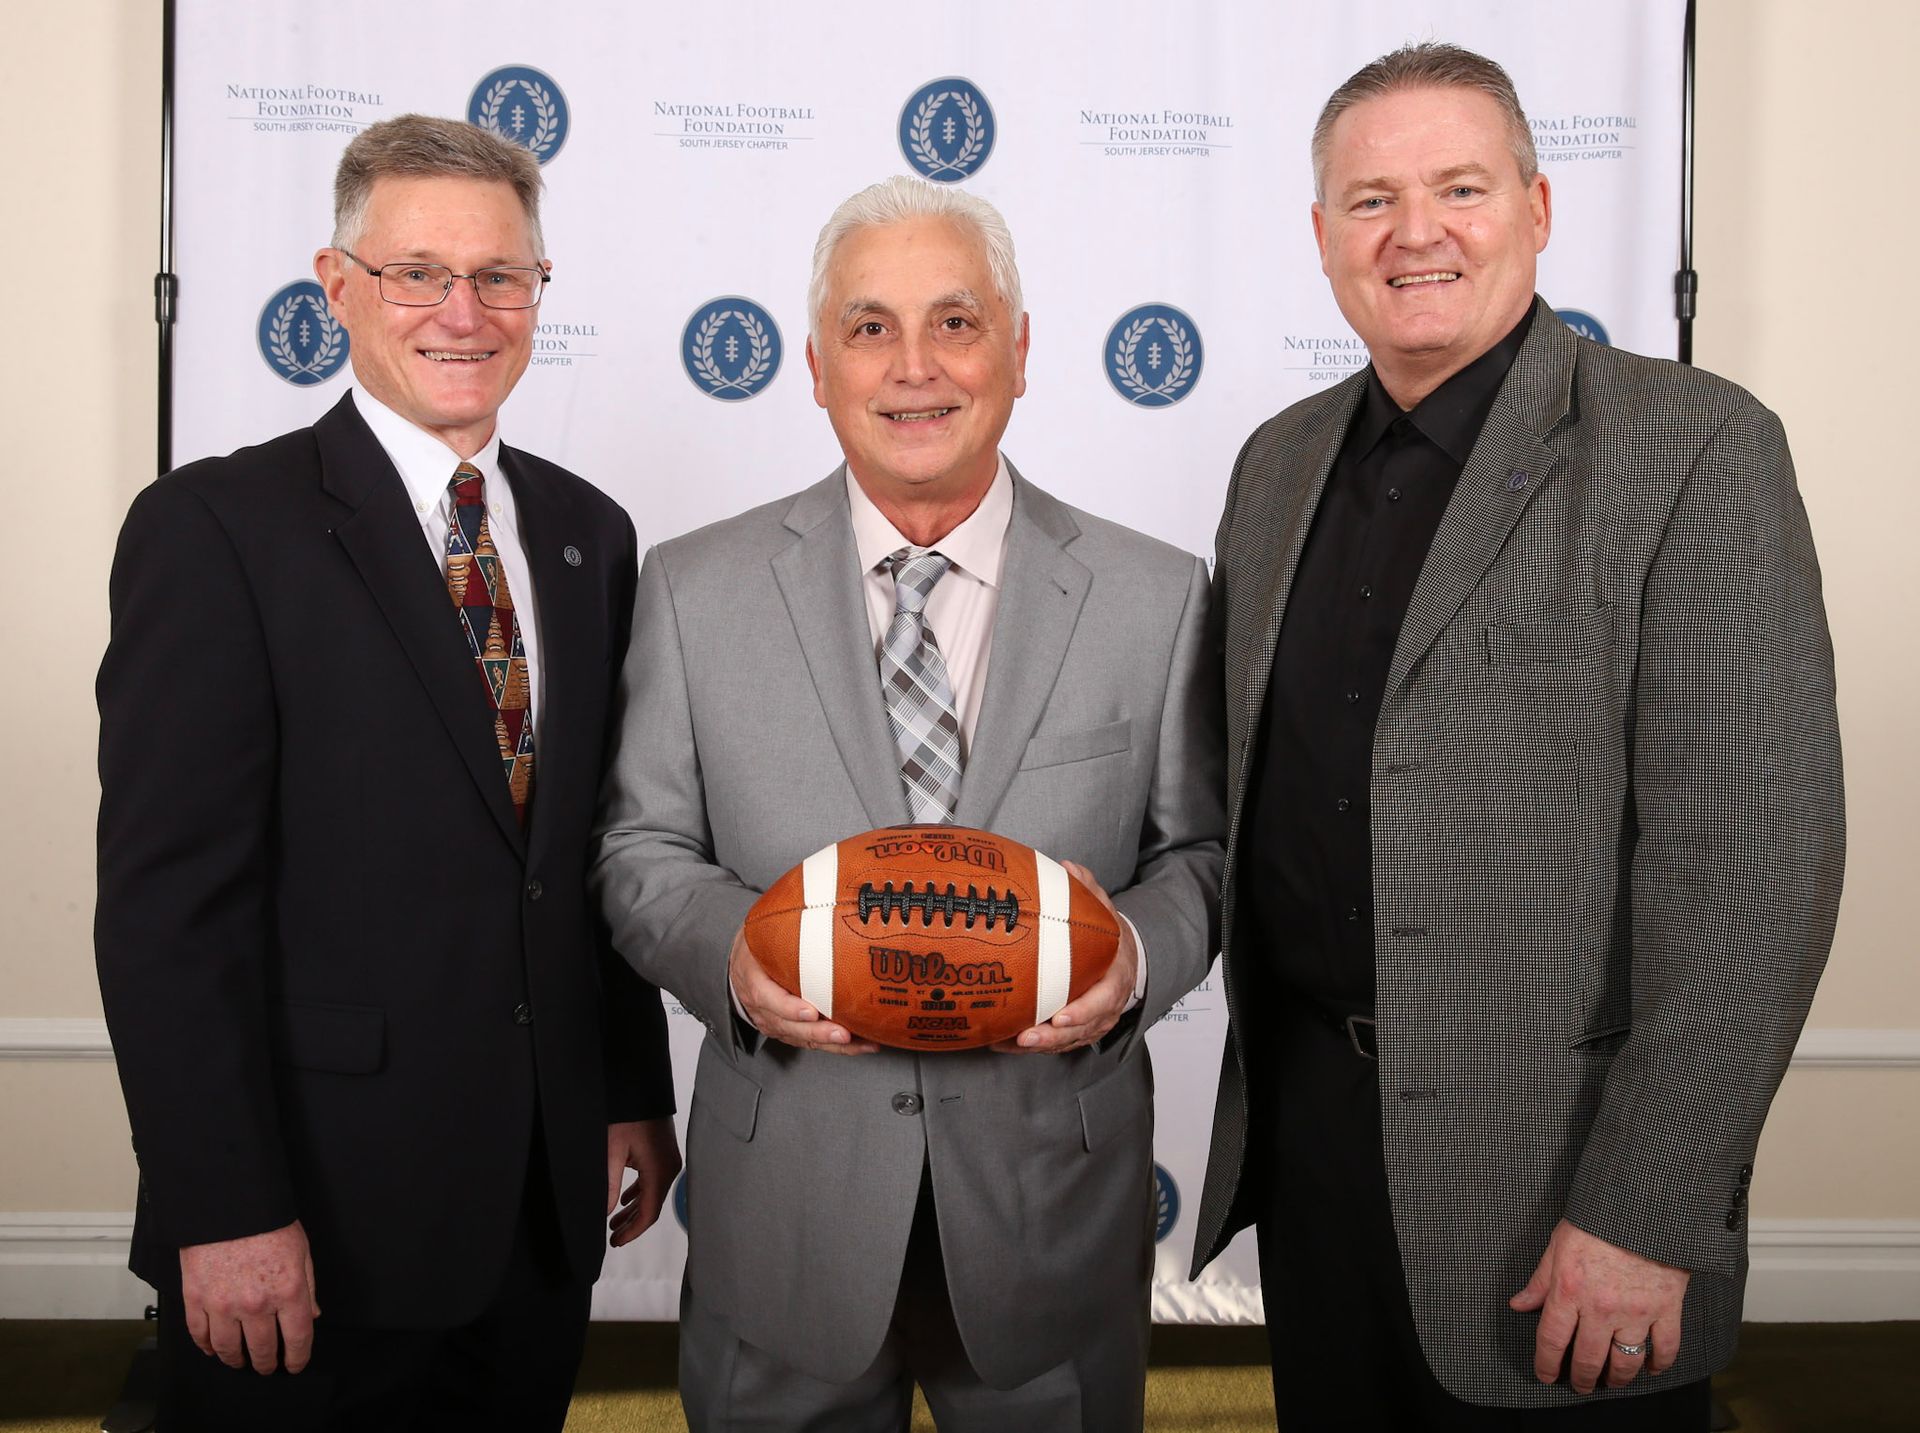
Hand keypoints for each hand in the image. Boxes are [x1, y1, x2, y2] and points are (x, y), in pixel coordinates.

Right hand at [178, 1220, 319, 1374]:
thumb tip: (311, 1316)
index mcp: (288, 1290)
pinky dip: (207, 1347)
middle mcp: (256, 1304)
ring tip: (241, 1361)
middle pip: (263, 1349)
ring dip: (236, 1360)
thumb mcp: (301, 1251)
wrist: (228, 1204)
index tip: (295, 1365)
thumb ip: (307, 1287)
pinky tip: (214, 1349)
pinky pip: (199, 1334)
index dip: (298, 1358)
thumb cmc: (268, 1223)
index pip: (298, 1338)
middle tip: (267, 1366)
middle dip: (266, 1363)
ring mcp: (222, 1304)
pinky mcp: (195, 1299)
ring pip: (229, 1349)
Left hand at [607, 1118, 682, 1247]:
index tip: (615, 1242)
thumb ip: (609, 1185)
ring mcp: (669, 1161)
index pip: (649, 1213)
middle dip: (632, 1224)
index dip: (632, 1231)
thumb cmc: (628, 1116)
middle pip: (652, 1206)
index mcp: (659, 1171)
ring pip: (652, 1194)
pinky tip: (626, 1200)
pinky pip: (653, 1181)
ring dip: (634, 1209)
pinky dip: (640, 1193)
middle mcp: (669, 1169)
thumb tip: (605, 1213)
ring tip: (614, 1222)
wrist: (642, 1089)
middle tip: (612, 1237)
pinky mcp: (664, 1154)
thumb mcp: (612, 1152)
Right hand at [728, 926, 878, 1053]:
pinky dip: (837, 1046)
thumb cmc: (756, 947)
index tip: (809, 1011)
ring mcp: (776, 1023)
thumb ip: (781, 920)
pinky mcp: (789, 1031)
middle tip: (844, 1033)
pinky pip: (813, 1042)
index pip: (767, 998)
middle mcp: (763, 1009)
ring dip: (833, 1044)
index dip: (787, 1007)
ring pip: (804, 1039)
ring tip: (861, 1042)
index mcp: (753, 981)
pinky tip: (862, 1043)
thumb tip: (816, 890)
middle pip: (789, 1026)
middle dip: (818, 1033)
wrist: (739, 967)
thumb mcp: (759, 932)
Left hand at [998, 862, 1137, 1053]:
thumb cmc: (1111, 940)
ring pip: (1066, 1042)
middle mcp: (1105, 1008)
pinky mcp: (1078, 1031)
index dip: (1082, 1012)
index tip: (1061, 1015)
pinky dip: (1032, 1046)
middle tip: (1025, 1037)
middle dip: (1052, 1036)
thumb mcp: (1106, 911)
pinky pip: (1056, 1044)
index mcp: (1114, 979)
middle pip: (1080, 1030)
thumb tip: (1068, 867)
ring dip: (1038, 1045)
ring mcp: (1092, 1023)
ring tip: (1007, 1043)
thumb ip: (1089, 890)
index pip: (1101, 1001)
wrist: (1127, 962)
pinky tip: (1003, 1043)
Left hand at [1510, 1218, 1689, 1392]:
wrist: (1643, 1205)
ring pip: (1625, 1361)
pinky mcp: (1667, 1308)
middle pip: (1587, 1359)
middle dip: (1581, 1378)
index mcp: (1569, 1290)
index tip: (1545, 1375)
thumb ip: (1539, 1280)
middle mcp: (1601, 1307)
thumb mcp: (1558, 1245)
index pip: (1551, 1340)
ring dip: (1616, 1378)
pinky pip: (1665, 1348)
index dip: (1545, 1364)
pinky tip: (1651, 1369)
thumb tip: (1519, 1304)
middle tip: (1579, 1385)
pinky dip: (1659, 1364)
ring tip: (1610, 1382)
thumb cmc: (1597, 1221)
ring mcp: (1636, 1311)